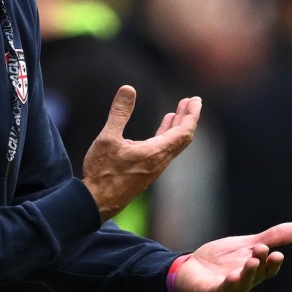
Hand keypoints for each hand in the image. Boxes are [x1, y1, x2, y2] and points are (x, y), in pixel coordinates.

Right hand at [81, 86, 199, 220]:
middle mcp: (159, 162)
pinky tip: (161, 129)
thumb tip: (128, 88)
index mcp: (155, 153)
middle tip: (191, 101)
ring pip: (173, 145)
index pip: (184, 132)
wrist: (96, 202)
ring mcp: (153, 168)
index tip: (195, 100)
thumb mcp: (108, 138)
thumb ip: (119, 113)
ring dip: (177, 126)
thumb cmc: (102, 172)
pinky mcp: (146, 172)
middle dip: (188, 118)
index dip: (192, 115)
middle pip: (183, 138)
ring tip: (177, 111)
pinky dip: (167, 135)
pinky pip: (164, 150)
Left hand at [173, 222, 291, 291]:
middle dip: (260, 263)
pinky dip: (229, 284)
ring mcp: (228, 287)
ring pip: (242, 284)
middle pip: (256, 275)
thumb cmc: (223, 259)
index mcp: (254, 271)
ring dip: (248, 274)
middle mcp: (244, 281)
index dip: (273, 264)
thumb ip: (271, 238)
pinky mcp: (212, 290)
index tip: (278, 254)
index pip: (268, 270)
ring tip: (251, 261)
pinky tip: (232, 276)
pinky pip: (222, 289)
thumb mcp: (247, 245)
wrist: (193, 268)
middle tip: (261, 248)